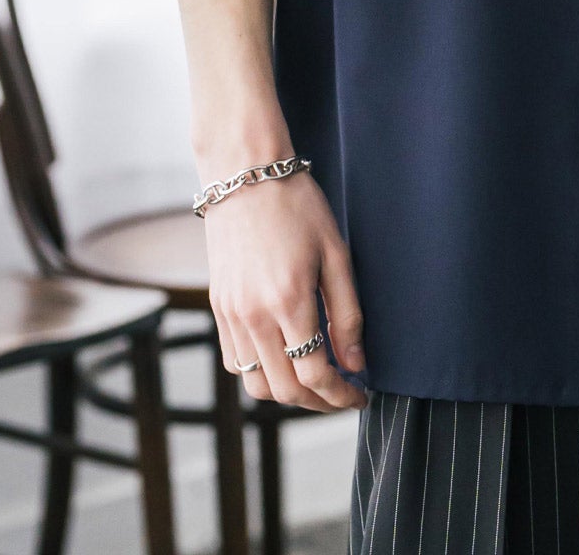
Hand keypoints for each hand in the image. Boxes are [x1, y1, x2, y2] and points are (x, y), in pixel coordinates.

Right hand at [204, 165, 368, 412]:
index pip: (315, 374)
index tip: (360, 395)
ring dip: (288, 395)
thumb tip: (355, 362)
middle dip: (319, 402)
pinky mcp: (218, 309)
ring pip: (256, 385)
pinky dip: (261, 374)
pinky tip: (285, 360)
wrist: (245, 176)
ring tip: (317, 383)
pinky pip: (236, 363)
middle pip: (285, 390)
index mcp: (289, 301)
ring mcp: (231, 315)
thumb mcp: (336, 253)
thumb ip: (347, 313)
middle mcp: (254, 316)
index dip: (341, 395)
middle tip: (344, 395)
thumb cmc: (298, 206)